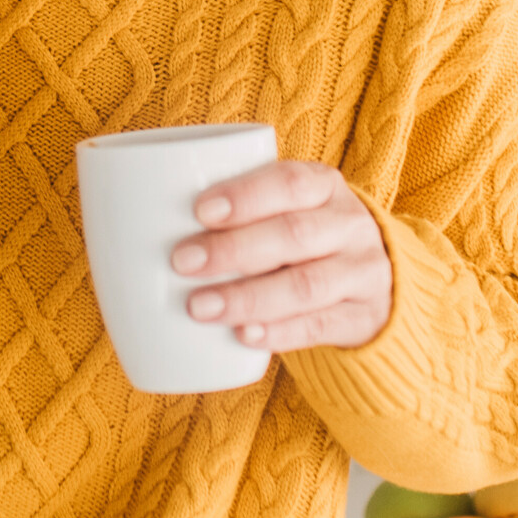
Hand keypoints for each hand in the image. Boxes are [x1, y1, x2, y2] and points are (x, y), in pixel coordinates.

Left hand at [169, 160, 392, 351]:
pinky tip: (244, 336)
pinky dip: (280, 332)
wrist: (377, 281)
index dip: (246, 195)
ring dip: (248, 297)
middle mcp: (350, 226)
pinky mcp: (363, 317)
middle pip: (295, 234)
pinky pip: (321, 326)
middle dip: (233, 249)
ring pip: (307, 285)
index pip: (291, 182)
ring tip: (199, 307)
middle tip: (181, 262)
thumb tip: (140, 220)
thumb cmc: (305, 238)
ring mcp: (363, 273)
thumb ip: (240, 210)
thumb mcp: (288, 210)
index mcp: (325, 186)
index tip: (199, 210)